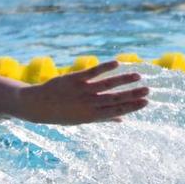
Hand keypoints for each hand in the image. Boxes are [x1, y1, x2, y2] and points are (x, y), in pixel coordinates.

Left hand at [16, 61, 147, 124]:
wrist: (36, 106)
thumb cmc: (61, 114)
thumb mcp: (81, 119)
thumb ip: (102, 117)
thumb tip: (122, 120)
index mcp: (91, 116)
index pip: (116, 110)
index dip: (132, 106)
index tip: (146, 102)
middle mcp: (88, 104)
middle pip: (114, 98)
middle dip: (132, 94)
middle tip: (148, 90)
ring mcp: (81, 91)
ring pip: (106, 85)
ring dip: (123, 80)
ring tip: (137, 76)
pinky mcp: (73, 79)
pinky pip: (92, 72)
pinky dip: (105, 68)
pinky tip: (117, 63)